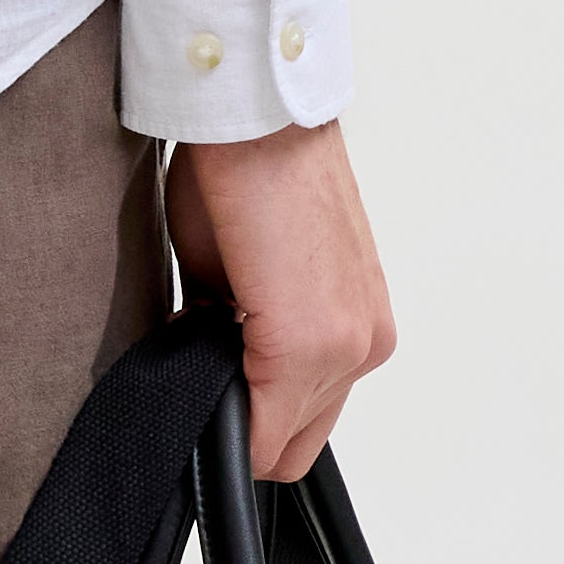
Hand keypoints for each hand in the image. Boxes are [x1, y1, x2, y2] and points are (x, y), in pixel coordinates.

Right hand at [162, 113, 395, 480]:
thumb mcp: (245, 280)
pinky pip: (260, 425)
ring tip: (203, 332)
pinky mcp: (308, 343)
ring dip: (231, 403)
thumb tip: (213, 377)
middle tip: (202, 363)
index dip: (243, 417)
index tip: (207, 381)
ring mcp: (348, 348)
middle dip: (240, 418)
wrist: (248, 117)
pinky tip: (199, 334)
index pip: (301, 429)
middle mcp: (365, 344)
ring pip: (277, 441)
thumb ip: (243, 341)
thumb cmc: (246, 172)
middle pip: (295, 447)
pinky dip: (221, 399)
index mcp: (357, 329)